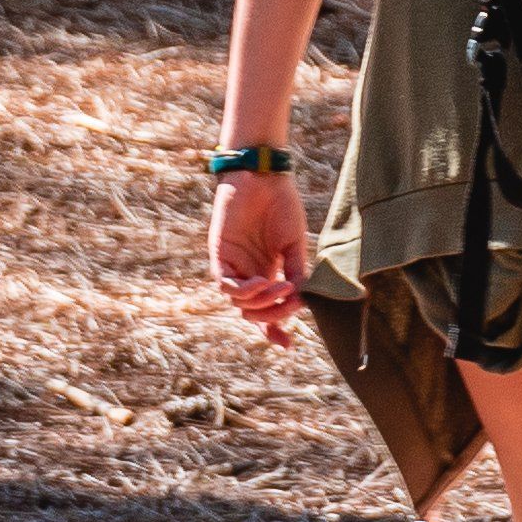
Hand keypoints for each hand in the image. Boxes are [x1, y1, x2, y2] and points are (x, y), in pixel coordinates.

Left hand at [207, 163, 311, 340]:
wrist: (263, 176)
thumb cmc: (281, 205)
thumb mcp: (294, 245)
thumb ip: (297, 272)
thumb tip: (301, 302)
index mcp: (268, 273)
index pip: (267, 311)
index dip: (274, 331)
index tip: (288, 345)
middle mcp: (249, 274)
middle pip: (252, 313)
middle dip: (270, 317)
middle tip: (287, 305)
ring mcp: (234, 265)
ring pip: (239, 302)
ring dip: (260, 302)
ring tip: (279, 286)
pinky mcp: (220, 255)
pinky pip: (226, 284)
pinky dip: (243, 291)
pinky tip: (261, 283)